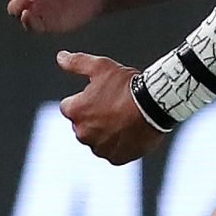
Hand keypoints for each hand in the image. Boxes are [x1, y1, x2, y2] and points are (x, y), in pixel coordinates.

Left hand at [57, 50, 161, 164]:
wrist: (155, 105)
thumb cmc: (126, 85)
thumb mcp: (100, 67)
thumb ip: (76, 62)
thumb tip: (60, 57)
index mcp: (75, 112)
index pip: (69, 107)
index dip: (84, 99)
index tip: (100, 95)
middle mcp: (82, 133)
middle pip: (83, 125)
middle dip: (93, 117)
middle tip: (114, 106)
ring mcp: (99, 148)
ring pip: (97, 139)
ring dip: (105, 132)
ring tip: (124, 118)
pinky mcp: (115, 158)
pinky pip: (112, 152)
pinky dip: (118, 144)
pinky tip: (129, 131)